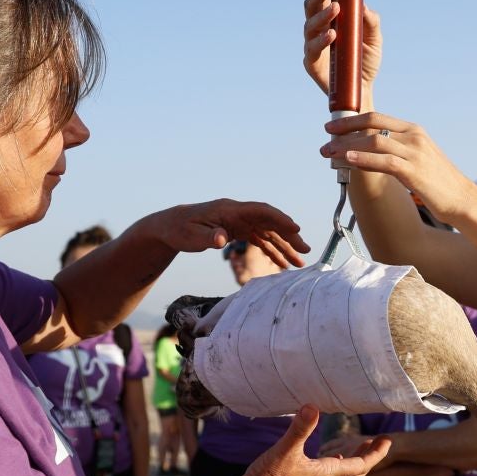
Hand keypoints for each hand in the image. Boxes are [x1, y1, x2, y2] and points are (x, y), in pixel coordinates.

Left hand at [153, 200, 307, 268]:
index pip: (260, 211)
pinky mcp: (238, 230)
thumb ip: (209, 237)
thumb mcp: (191, 236)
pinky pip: (259, 240)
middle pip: (270, 222)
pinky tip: (282, 264)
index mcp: (229, 210)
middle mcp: (238, 214)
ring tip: (299, 262)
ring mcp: (240, 222)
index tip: (296, 229)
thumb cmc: (179, 230)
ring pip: (268, 232)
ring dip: (284, 246)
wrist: (171, 226)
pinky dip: (271, 251)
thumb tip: (223, 238)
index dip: (279, 219)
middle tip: (305, 250)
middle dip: (289, 235)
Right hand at [238, 406, 390, 475]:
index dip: (377, 453)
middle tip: (380, 441)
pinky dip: (338, 464)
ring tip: (362, 445)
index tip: (388, 440)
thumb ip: (299, 429)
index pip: (362, 465)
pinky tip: (331, 457)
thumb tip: (312, 407)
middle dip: (371, 456)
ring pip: (344, 474)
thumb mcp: (284, 451)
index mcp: (326, 474)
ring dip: (356, 460)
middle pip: (357, 471)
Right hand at [302, 0, 382, 97]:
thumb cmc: (365, 60)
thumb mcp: (375, 38)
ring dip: (322, 13)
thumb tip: (363, 5)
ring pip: (309, 23)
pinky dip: (321, 40)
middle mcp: (316, 27)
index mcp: (328, 17)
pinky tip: (332, 34)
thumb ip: (371, 21)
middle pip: (311, 3)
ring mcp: (311, 44)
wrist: (362, 90)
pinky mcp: (311, 62)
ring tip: (336, 8)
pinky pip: (312, 48)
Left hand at [319, 112, 476, 222]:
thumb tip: (371, 152)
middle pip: (372, 124)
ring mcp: (415, 153)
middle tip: (326, 137)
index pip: (377, 117)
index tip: (334, 126)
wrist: (462, 199)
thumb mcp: (418, 158)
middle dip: (345, 129)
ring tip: (329, 152)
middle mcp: (414, 137)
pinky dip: (362, 158)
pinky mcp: (413, 171)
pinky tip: (347, 159)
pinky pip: (383, 161)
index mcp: (414, 131)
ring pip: (374, 141)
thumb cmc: (438, 183)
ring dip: (347, 145)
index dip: (352, 119)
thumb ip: (398, 150)